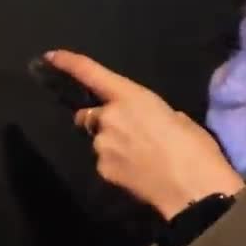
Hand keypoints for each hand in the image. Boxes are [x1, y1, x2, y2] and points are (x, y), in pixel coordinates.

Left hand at [45, 50, 244, 219]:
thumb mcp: (177, 118)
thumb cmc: (195, 148)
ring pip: (99, 141)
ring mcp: (102, 145)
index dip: (69, 63)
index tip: (50, 56)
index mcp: (130, 97)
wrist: (193, 189)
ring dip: (112, 145)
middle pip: (91, 115)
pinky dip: (116, 166)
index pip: (92, 73)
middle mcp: (109, 117)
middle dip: (102, 121)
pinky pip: (105, 163)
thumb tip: (146, 124)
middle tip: (130, 134)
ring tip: (141, 159)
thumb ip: (152, 114)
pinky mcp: (102, 170)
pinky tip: (138, 175)